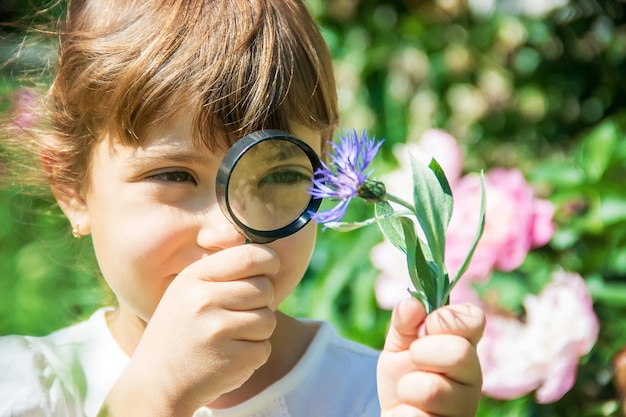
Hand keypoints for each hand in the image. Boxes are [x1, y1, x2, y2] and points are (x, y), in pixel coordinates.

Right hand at [101, 245, 278, 416]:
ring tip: (232, 336)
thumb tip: (267, 254)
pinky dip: (254, 354)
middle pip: (265, 289)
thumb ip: (222, 270)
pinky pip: (264, 348)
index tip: (271, 267)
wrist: (157, 381)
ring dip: (259, 330)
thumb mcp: (188, 290)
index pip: (249, 256)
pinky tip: (229, 356)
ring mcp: (217, 331)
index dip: (270, 260)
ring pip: (269, 320)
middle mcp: (204, 301)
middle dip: (262, 301)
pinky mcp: (232, 359)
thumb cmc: (182, 328)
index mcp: (194, 277)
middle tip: (240, 313)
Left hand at [378, 298, 484, 416]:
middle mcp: (473, 375)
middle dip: (422, 352)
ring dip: (408, 386)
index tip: (426, 325)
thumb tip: (412, 304)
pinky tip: (412, 411)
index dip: (446, 318)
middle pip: (459, 353)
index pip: (475, 319)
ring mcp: (465, 405)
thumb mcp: (399, 343)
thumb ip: (404, 321)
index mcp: (464, 345)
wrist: (395, 413)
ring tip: (410, 391)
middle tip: (413, 358)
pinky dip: (404, 411)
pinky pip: (418, 416)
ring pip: (434, 389)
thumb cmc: (403, 375)